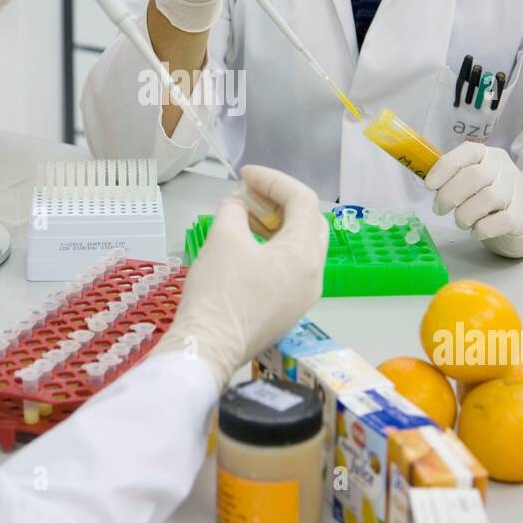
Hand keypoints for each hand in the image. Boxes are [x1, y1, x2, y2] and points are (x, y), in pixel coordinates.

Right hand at [155, 165, 328, 391]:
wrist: (208, 348)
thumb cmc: (218, 291)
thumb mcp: (223, 238)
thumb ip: (235, 210)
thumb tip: (239, 204)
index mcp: (305, 254)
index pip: (302, 201)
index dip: (273, 180)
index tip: (245, 174)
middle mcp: (314, 275)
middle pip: (309, 223)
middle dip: (280, 201)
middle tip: (250, 193)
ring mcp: (303, 297)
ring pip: (300, 248)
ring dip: (276, 226)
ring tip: (244, 216)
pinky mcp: (288, 311)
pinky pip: (290, 270)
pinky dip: (273, 250)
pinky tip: (247, 246)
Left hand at [426, 143, 522, 257]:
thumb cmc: (492, 200)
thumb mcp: (474, 182)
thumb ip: (454, 177)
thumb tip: (426, 179)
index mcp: (489, 156)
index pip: (467, 152)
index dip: (445, 167)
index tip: (429, 185)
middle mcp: (504, 170)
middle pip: (473, 176)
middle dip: (449, 195)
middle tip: (439, 209)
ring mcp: (515, 193)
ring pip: (486, 199)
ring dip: (464, 214)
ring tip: (461, 221)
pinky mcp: (521, 217)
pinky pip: (498, 221)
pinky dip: (481, 229)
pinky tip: (477, 231)